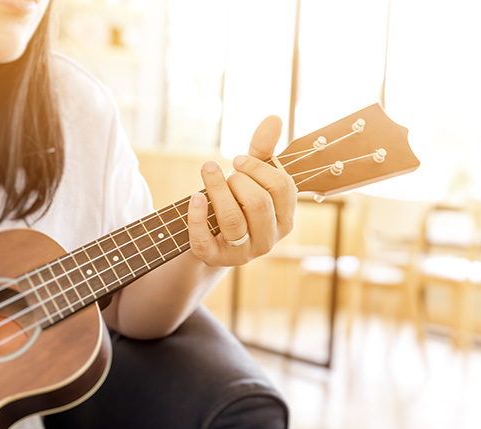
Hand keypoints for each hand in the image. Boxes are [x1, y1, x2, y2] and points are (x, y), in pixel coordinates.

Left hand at [187, 115, 296, 266]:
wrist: (214, 237)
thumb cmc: (239, 200)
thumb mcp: (252, 176)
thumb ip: (263, 149)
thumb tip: (274, 118)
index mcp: (286, 218)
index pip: (283, 188)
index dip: (259, 167)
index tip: (238, 159)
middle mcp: (269, 239)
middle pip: (258, 203)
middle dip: (238, 179)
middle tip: (226, 173)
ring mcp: (243, 252)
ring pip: (233, 220)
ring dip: (217, 189)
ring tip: (208, 171)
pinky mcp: (215, 258)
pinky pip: (205, 240)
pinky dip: (197, 217)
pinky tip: (194, 198)